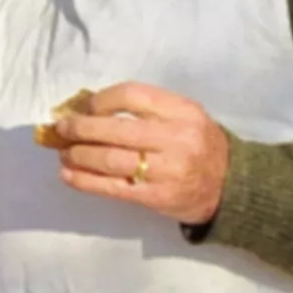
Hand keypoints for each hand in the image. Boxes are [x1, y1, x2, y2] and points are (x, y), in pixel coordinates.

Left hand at [40, 83, 230, 224]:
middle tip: (61, 129)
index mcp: (182, 111)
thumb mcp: (184, 116)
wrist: (231, 187)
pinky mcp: (157, 197)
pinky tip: (69, 175)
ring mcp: (166, 171)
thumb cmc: (200, 145)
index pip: (131, 95)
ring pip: (110, 160)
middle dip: (80, 128)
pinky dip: (86, 181)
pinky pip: (113, 188)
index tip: (83, 107)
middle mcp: (176, 139)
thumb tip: (89, 107)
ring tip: (64, 153)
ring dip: (78, 155)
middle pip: (115, 129)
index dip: (100, 100)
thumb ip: (147, 109)